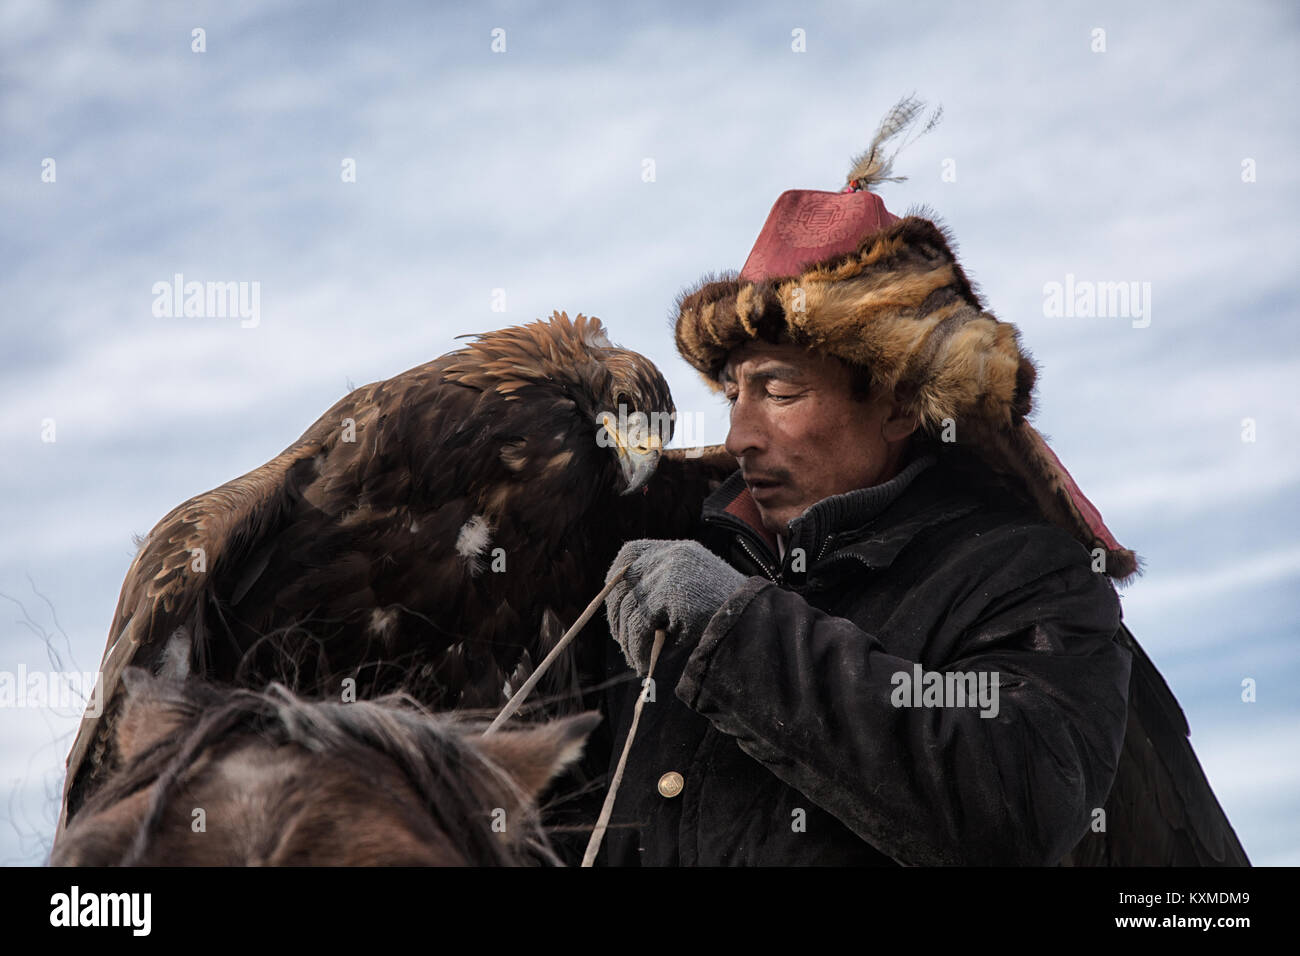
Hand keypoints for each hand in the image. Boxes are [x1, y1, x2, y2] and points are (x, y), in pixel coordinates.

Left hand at [604, 539, 746, 674]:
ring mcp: (672, 570)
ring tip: (637, 660)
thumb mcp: (696, 595)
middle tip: (625, 644)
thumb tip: (621, 612)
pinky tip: (643, 663)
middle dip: (618, 618)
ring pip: (628, 608)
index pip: (630, 553)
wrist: (759, 628)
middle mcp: (673, 555)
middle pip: (623, 583)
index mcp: (680, 552)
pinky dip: (636, 647)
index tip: (614, 606)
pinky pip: (638, 624)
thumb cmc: (729, 621)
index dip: (615, 579)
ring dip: (628, 640)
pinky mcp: (672, 591)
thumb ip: (665, 591)